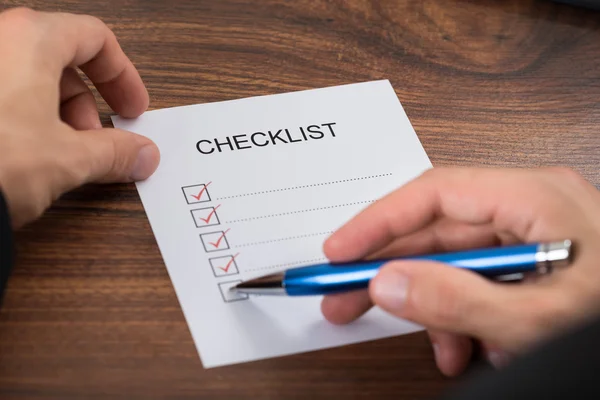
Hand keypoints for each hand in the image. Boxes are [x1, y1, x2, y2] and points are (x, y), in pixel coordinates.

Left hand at [0, 8, 159, 227]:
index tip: (133, 108)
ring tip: (61, 157)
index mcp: (29, 39)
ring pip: (28, 78)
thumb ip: (114, 152)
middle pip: (62, 61)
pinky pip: (1, 94)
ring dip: (56, 116)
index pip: (95, 39)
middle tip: (100, 142)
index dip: (124, 77)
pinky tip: (25, 155)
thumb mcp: (67, 160)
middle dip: (88, 106)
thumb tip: (141, 154)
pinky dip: (21, 118)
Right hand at [321, 167, 599, 375]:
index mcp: (535, 196)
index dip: (377, 222)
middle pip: (437, 231)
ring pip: (455, 264)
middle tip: (344, 300)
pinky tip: (469, 349)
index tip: (338, 253)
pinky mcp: (535, 265)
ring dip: (435, 308)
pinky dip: (465, 318)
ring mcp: (532, 236)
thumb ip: (458, 300)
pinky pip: (480, 283)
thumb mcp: (539, 319)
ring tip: (437, 350)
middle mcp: (530, 207)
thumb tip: (386, 282)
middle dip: (391, 271)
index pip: (433, 194)